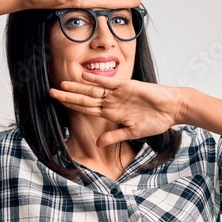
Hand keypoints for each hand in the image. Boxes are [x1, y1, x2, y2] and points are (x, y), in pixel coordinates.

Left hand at [49, 73, 185, 147]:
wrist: (171, 109)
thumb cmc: (155, 121)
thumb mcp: (132, 132)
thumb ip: (114, 136)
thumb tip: (98, 144)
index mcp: (111, 114)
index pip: (87, 110)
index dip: (72, 107)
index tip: (58, 105)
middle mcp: (111, 102)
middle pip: (85, 99)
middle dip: (68, 96)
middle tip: (51, 92)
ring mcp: (117, 94)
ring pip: (92, 91)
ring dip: (77, 88)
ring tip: (61, 84)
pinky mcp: (126, 86)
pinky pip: (108, 82)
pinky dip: (96, 80)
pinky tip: (83, 77)